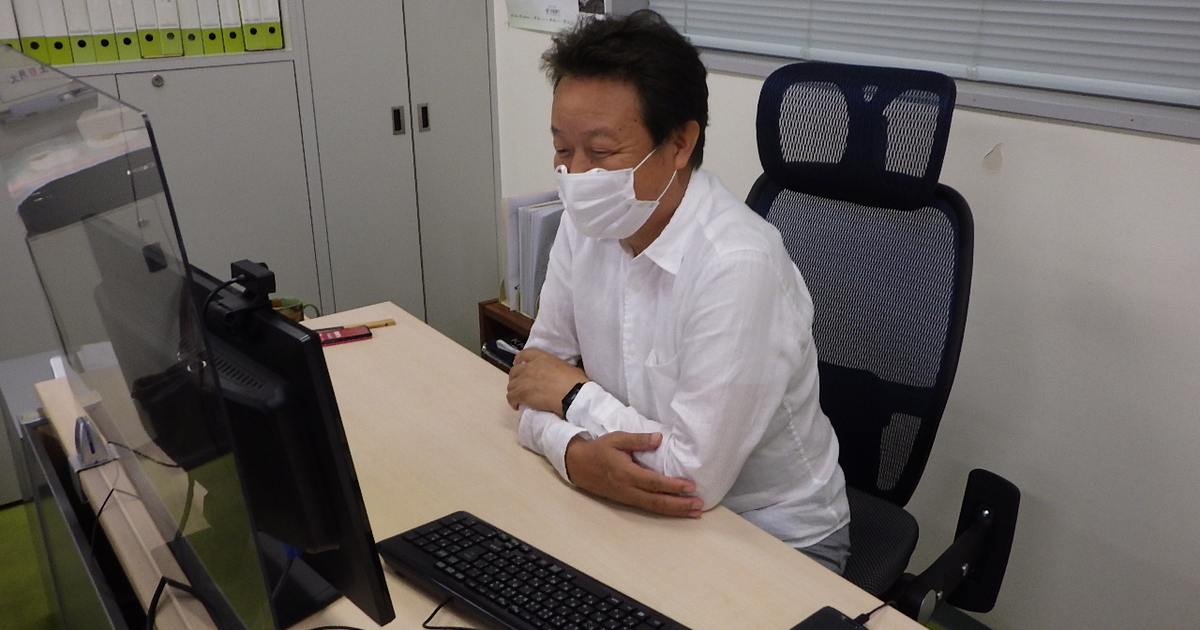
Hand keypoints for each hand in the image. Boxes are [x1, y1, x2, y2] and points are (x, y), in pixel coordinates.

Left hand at [507, 348, 587, 414]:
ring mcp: (524, 380)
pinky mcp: (522, 394)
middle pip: (514, 371)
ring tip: (519, 398)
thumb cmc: (575, 381)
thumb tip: (557, 373)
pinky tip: (517, 406)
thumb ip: (555, 367)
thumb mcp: (566, 366)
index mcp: (541, 357)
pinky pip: (511, 397)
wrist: (573, 395)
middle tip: (520, 386)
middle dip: (515, 378)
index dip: (519, 360)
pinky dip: (513, 402)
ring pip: (511, 386)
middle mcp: (530, 366)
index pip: (524, 354)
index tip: (518, 364)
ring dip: (514, 391)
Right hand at [565, 432, 703, 517]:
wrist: (578, 466)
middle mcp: (627, 489)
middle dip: (679, 504)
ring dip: (675, 511)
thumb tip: (659, 438)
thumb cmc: (599, 450)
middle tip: (699, 505)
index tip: (690, 487)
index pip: (654, 482)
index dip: (673, 486)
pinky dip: (665, 511)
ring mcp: (627, 498)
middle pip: (657, 501)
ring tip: (694, 512)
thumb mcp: (617, 438)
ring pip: (654, 508)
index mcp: (626, 473)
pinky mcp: (627, 501)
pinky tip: (677, 510)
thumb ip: (638, 439)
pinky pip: (648, 508)